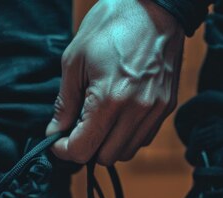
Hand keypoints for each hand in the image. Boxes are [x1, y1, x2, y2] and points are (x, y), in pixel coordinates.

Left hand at [45, 0, 184, 164]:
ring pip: (126, 152)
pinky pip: (143, 138)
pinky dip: (127, 135)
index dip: (64, 149)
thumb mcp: (75, 59)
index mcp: (109, 99)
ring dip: (107, 143)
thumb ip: (65, 102)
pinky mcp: (166, 107)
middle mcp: (136, 111)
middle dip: (86, 147)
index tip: (58, 139)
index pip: (82, 149)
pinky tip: (118, 114)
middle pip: (105, 157)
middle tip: (77, 128)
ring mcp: (155, 110)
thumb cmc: (112, 24)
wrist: (155, 6)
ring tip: (98, 120)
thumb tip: (56, 130)